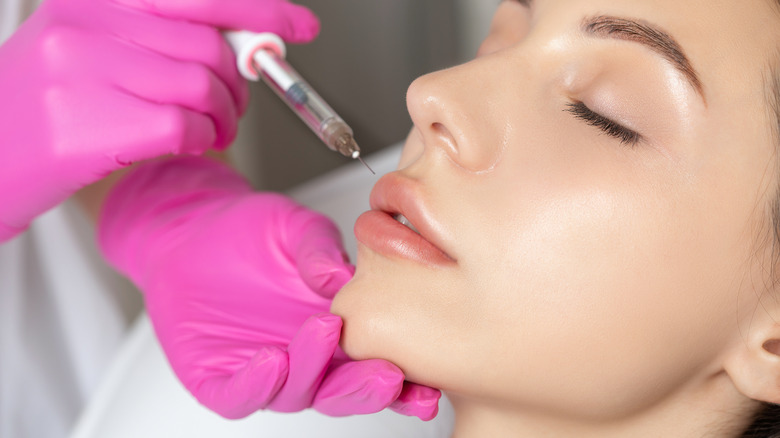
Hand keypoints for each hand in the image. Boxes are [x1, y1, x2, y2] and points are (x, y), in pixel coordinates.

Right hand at [0, 0, 318, 240]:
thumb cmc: (48, 106)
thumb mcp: (94, 47)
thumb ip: (163, 37)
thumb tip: (244, 41)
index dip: (260, 9)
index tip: (299, 26)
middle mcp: (85, 24)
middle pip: (209, 44)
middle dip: (241, 81)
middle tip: (235, 104)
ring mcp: (81, 73)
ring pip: (202, 85)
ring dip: (224, 117)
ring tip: (211, 130)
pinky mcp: (85, 126)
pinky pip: (182, 125)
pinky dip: (200, 138)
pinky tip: (187, 143)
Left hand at [98, 156, 440, 419]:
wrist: (192, 232)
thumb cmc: (250, 233)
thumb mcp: (296, 228)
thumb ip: (321, 250)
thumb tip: (343, 276)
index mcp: (339, 332)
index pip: (377, 366)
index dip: (407, 383)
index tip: (430, 385)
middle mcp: (307, 360)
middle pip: (344, 393)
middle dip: (367, 389)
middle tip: (386, 374)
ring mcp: (266, 374)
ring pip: (298, 393)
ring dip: (314, 372)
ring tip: (323, 333)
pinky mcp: (219, 380)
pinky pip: (238, 394)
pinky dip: (255, 384)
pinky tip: (270, 362)